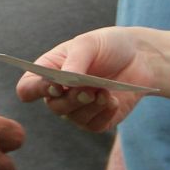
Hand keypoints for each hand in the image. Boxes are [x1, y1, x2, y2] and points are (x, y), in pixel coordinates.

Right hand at [15, 27, 151, 131]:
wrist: (141, 57)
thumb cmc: (108, 45)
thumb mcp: (89, 44)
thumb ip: (75, 61)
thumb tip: (64, 81)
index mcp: (49, 71)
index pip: (28, 88)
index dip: (37, 90)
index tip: (57, 85)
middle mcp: (59, 93)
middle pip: (53, 106)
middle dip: (72, 99)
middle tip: (89, 90)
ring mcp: (77, 108)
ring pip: (74, 118)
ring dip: (91, 106)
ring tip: (105, 91)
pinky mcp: (97, 119)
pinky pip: (93, 126)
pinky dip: (104, 113)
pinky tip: (113, 100)